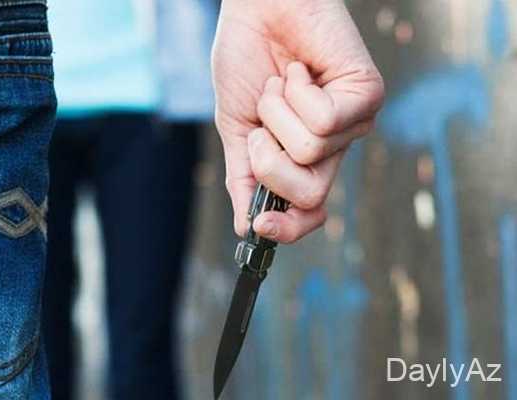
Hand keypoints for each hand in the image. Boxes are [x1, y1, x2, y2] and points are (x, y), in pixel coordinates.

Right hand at [212, 0, 383, 242]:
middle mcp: (332, 148)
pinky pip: (324, 120)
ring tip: (281, 84)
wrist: (256, 10)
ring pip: (310, 153)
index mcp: (302, 160)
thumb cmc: (246, 62)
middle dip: (269, 162)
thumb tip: (244, 228)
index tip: (259, 226)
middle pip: (309, 195)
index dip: (287, 229)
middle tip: (261, 125)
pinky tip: (298, 71)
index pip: (308, 213)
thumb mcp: (236, 129)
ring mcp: (352, 124)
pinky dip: (296, 93)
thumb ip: (243, 177)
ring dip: (277, 114)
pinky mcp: (366, 95)